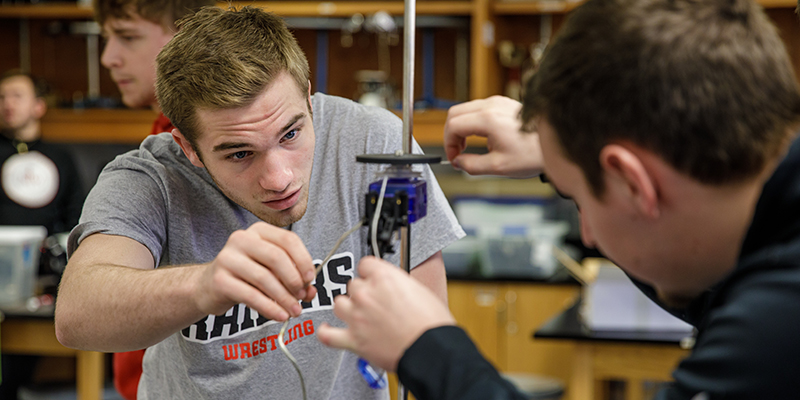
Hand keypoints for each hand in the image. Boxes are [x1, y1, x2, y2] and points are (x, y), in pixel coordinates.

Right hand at [193, 222, 316, 320]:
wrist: (208, 287)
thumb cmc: (246, 276)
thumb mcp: (271, 270)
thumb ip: (292, 277)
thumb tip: (311, 292)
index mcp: (259, 231)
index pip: (288, 240)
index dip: (304, 260)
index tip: (310, 279)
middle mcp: (242, 239)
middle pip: (277, 258)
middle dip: (294, 280)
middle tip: (302, 297)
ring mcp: (228, 258)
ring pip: (264, 278)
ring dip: (284, 298)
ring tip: (294, 311)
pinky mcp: (220, 280)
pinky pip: (251, 295)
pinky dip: (269, 307)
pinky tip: (280, 315)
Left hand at [317, 256, 455, 370]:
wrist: (431, 348)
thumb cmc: (431, 323)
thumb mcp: (418, 289)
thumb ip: (397, 284)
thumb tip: (392, 286)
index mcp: (384, 277)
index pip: (365, 264)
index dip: (370, 272)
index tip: (373, 278)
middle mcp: (366, 294)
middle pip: (353, 285)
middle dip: (363, 293)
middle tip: (376, 303)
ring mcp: (357, 317)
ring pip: (339, 304)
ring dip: (348, 308)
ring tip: (358, 313)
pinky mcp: (354, 340)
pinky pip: (327, 335)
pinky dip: (325, 332)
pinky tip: (327, 329)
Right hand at [444, 96, 542, 177]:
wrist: (556, 141)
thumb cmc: (533, 153)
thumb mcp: (498, 166)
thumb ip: (472, 165)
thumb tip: (458, 162)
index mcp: (488, 119)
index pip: (453, 125)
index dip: (448, 143)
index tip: (454, 157)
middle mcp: (491, 105)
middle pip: (455, 113)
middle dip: (451, 134)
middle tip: (458, 152)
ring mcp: (498, 102)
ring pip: (466, 110)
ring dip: (462, 128)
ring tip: (470, 146)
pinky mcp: (504, 103)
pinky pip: (479, 109)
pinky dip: (473, 123)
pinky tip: (483, 138)